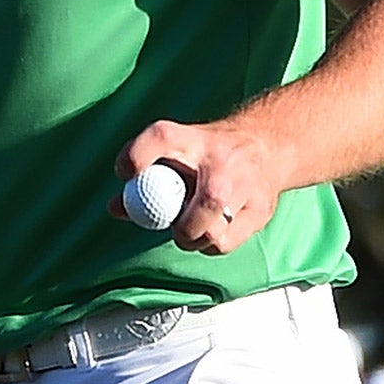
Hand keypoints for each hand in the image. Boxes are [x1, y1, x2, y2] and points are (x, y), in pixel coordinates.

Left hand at [109, 118, 284, 254]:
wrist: (267, 145)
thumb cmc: (209, 154)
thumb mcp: (177, 151)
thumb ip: (144, 177)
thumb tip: (116, 207)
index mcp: (193, 139)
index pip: (161, 138)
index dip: (137, 156)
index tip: (124, 174)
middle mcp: (222, 159)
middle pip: (204, 201)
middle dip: (180, 226)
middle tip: (171, 226)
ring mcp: (247, 185)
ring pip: (213, 231)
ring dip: (192, 238)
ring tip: (190, 228)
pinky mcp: (261, 209)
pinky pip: (225, 243)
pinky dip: (210, 245)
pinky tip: (210, 230)